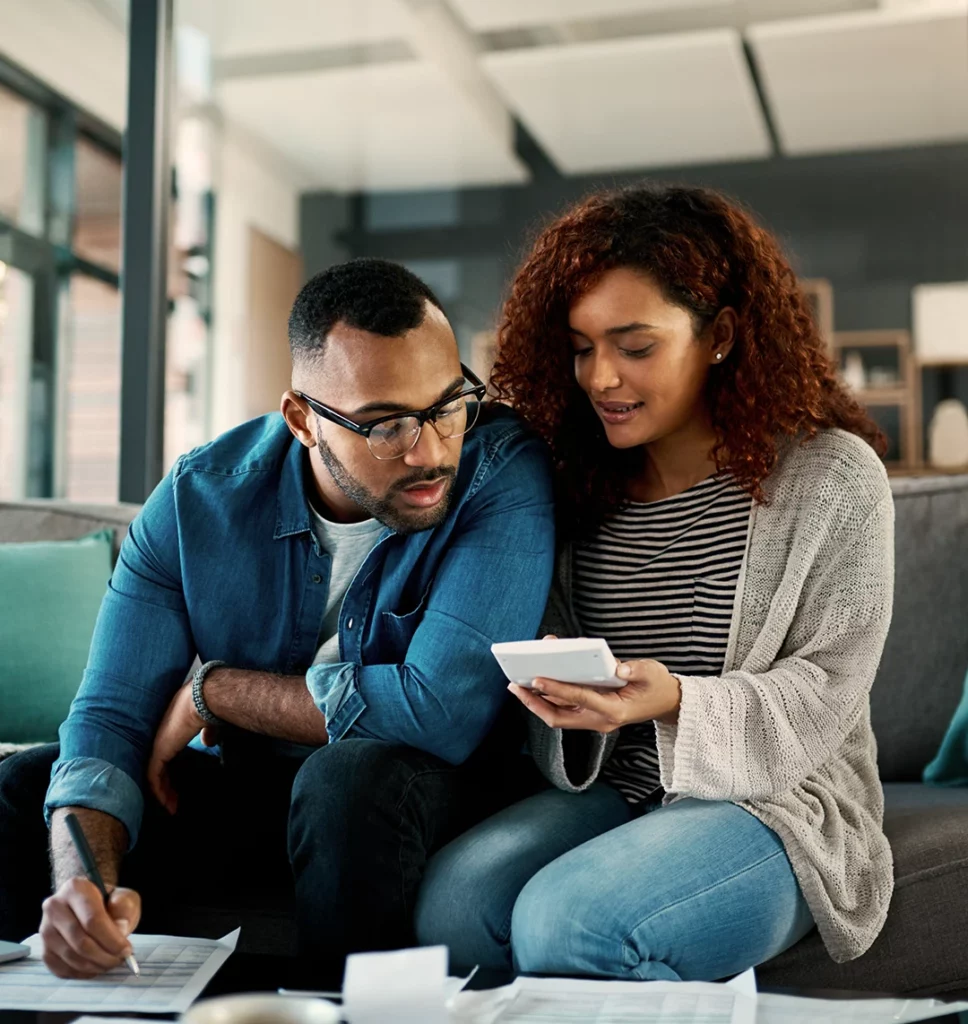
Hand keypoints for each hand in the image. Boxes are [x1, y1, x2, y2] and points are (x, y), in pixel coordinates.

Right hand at [39, 878, 140, 978]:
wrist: (87, 904)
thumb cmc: (108, 901)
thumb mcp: (124, 897)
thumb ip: (124, 908)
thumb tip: (120, 930)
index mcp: (75, 889)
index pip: (93, 920)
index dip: (111, 939)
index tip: (126, 950)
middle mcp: (54, 907)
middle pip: (80, 941)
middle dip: (104, 955)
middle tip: (120, 960)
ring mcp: (46, 930)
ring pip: (70, 956)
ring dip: (94, 966)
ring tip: (111, 963)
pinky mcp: (44, 950)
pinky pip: (61, 968)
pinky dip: (81, 973)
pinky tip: (96, 968)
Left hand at [147, 682, 203, 813]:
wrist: (202, 699)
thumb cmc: (208, 705)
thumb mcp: (208, 722)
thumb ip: (208, 732)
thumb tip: (209, 741)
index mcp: (171, 727)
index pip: (165, 752)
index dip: (170, 769)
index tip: (177, 782)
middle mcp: (160, 736)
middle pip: (158, 765)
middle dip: (165, 784)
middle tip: (173, 800)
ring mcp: (157, 744)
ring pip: (154, 774)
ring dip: (163, 792)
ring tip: (171, 806)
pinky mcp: (158, 752)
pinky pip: (154, 778)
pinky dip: (160, 793)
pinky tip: (167, 804)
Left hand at [509, 658, 681, 732]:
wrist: (667, 703)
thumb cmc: (658, 685)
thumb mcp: (652, 673)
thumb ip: (634, 670)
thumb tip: (616, 668)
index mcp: (613, 711)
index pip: (579, 699)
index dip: (557, 689)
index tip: (537, 679)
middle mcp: (599, 719)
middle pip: (559, 716)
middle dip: (535, 702)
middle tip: (515, 686)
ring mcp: (594, 719)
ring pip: (558, 714)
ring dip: (538, 700)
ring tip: (518, 683)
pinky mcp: (591, 713)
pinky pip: (565, 708)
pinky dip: (550, 696)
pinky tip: (538, 682)